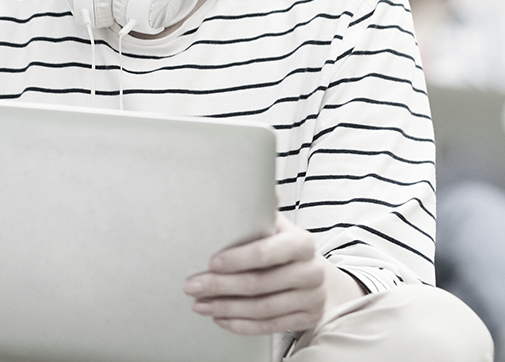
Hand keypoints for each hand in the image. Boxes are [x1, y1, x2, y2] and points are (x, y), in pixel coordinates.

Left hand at [183, 213, 364, 335]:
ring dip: (225, 308)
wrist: (312, 272)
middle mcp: (311, 271)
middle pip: (260, 284)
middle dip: (220, 286)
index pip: (268, 252)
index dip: (237, 259)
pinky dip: (241, 324)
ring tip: (199, 304)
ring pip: (262, 309)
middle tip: (192, 286)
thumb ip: (259, 208)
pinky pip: (270, 326)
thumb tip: (246, 178)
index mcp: (302, 242)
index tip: (210, 262)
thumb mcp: (275, 225)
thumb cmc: (281, 245)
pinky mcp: (307, 319)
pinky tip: (219, 318)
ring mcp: (312, 298)